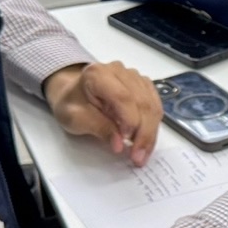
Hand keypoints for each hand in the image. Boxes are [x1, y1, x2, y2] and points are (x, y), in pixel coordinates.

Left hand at [44, 60, 161, 167]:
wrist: (73, 93)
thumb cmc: (72, 103)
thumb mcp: (74, 118)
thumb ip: (97, 127)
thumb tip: (120, 144)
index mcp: (98, 74)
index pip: (123, 97)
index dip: (129, 121)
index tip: (126, 142)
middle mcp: (120, 71)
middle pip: (142, 102)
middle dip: (143, 133)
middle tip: (138, 157)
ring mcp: (134, 77)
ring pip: (152, 106)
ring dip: (151, 133)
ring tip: (143, 153)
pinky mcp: (143, 85)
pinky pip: (156, 106)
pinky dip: (153, 126)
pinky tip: (146, 141)